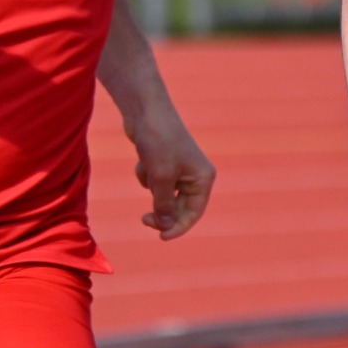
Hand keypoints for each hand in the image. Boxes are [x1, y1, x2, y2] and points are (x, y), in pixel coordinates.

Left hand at [129, 108, 215, 239]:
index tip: (160, 237)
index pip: (194, 213)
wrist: (145, 111)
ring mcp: (179, 168)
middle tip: (143, 218)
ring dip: (152, 187)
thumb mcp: (161, 177)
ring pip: (163, 194)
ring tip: (148, 167)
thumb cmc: (158, 141)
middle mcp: (195, 175)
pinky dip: (146, 175)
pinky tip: (144, 158)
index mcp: (203, 178)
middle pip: (179, 207)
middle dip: (161, 209)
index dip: (177, 227)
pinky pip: (154, 181)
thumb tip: (165, 226)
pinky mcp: (165, 162)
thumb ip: (164, 205)